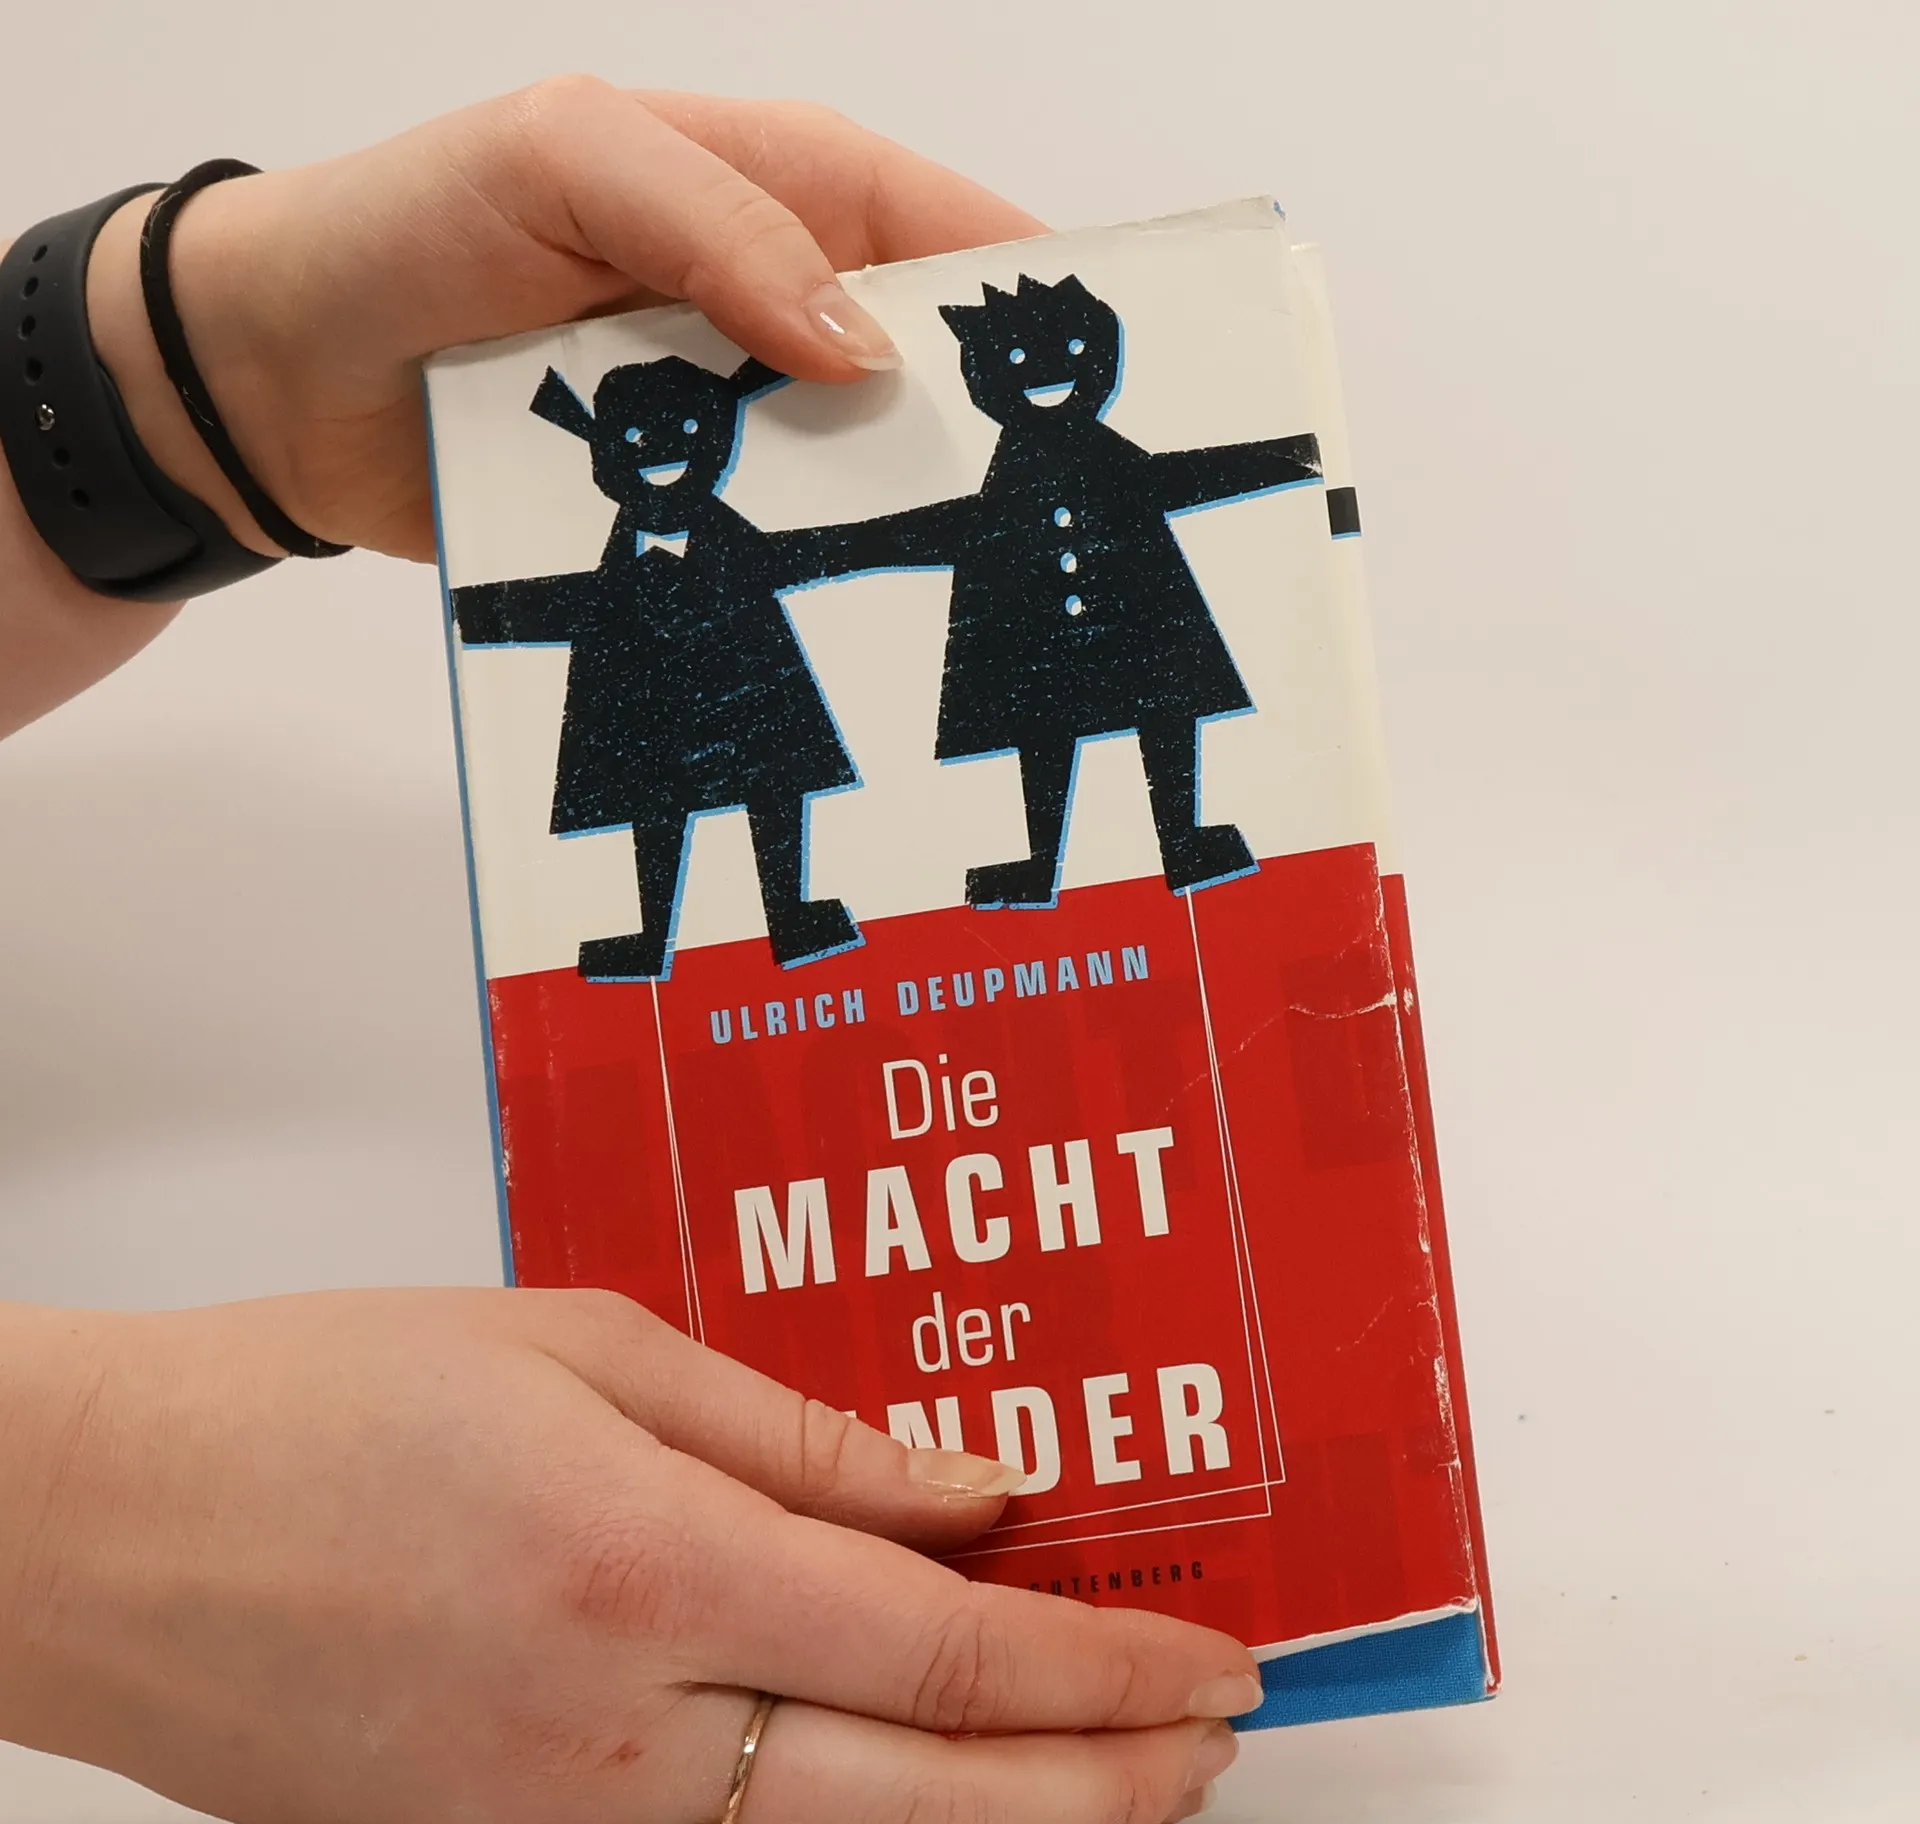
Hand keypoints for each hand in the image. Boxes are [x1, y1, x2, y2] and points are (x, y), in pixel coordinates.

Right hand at [0, 1289, 1254, 1823]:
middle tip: (1206, 1755)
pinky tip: (929, 1815)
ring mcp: (568, 1820)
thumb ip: (797, 1435)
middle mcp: (621, 1724)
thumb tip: (965, 1495)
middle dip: (1098, 1792)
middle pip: (928, 1808)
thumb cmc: (325, 1397)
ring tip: (1109, 1797)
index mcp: (648, 1559)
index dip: (1099, 1669)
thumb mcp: (583, 1345)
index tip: (1205, 1658)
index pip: (941, 1650)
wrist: (109, 1529)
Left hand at [84, 80, 1045, 561]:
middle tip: (1072, 507)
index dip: (1048, 289)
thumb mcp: (571, 162)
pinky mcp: (694, 515)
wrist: (283, 380)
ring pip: (862, 475)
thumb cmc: (412, 227)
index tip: (1138, 363)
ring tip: (988, 593)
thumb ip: (723, 226)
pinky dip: (816, 585)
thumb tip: (866, 345)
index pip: (953, 229)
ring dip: (909, 527)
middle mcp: (777, 310)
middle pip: (931, 369)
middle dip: (998, 430)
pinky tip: (861, 634)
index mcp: (780, 193)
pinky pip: (779, 549)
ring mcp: (738, 421)